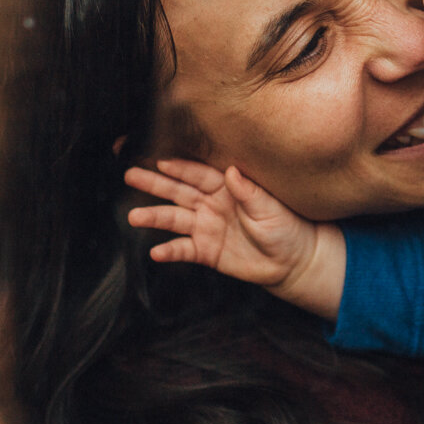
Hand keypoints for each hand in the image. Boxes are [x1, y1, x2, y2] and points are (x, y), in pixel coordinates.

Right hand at [124, 159, 344, 316]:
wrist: (292, 262)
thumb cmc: (286, 228)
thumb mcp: (270, 207)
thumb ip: (249, 191)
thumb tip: (232, 171)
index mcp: (226, 187)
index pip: (198, 174)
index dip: (180, 168)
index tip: (160, 161)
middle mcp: (211, 204)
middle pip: (178, 191)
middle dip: (155, 183)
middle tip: (131, 175)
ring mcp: (206, 227)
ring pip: (175, 219)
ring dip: (154, 217)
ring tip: (134, 217)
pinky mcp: (206, 251)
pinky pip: (184, 249)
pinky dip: (170, 250)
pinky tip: (156, 252)